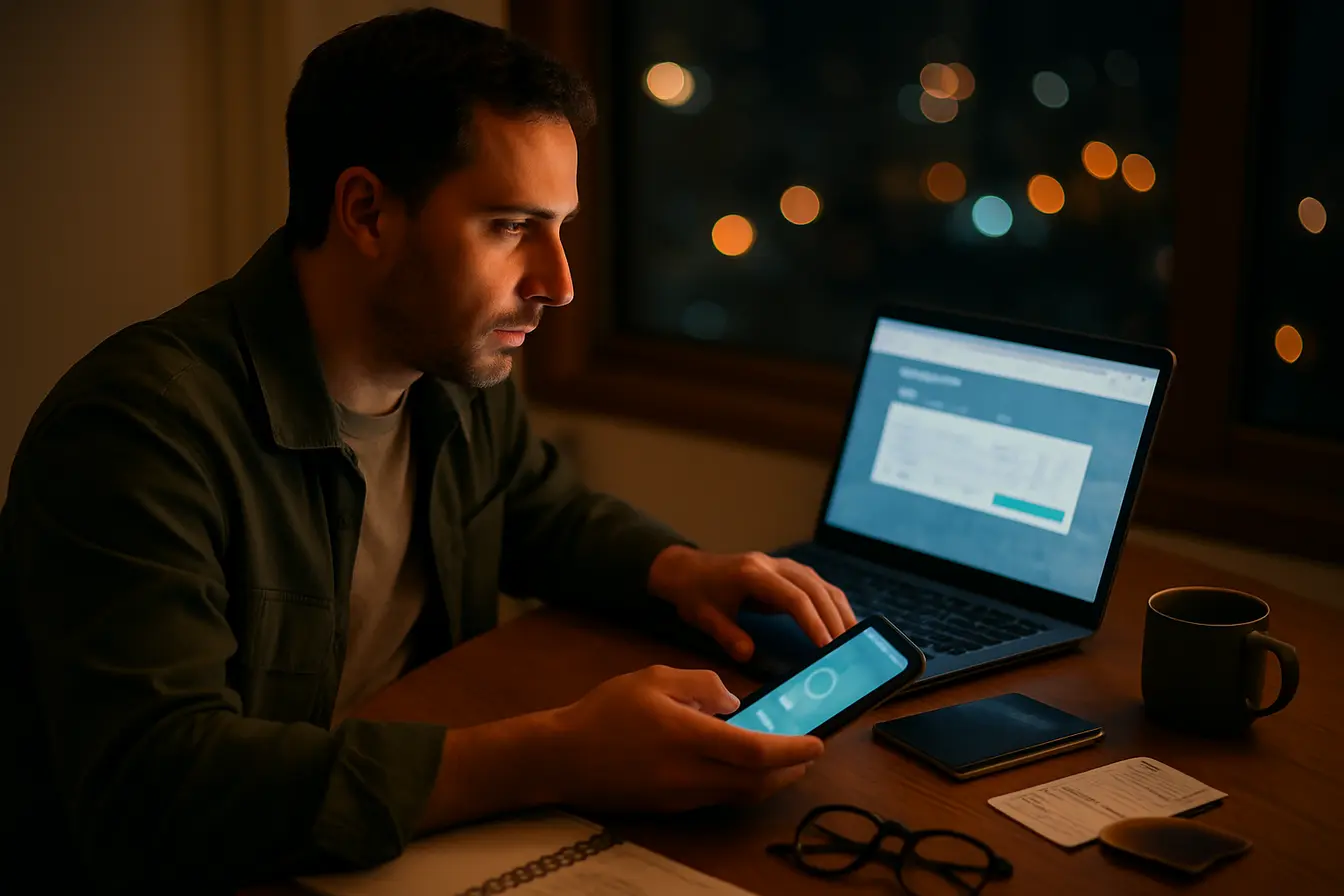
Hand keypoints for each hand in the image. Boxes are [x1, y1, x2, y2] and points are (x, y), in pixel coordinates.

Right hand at [551, 665, 823, 812]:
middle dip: (791, 770)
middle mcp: (691, 774)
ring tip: (784, 760)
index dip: (793, 750)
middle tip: (808, 753)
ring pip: (741, 794)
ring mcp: (682, 796)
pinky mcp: (673, 807)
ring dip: (769, 780)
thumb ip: (701, 684)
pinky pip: (720, 798)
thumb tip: (735, 702)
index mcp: (689, 737)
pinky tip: (741, 766)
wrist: (562, 757)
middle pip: (757, 783)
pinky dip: (742, 785)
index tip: (817, 742)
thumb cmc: (606, 711)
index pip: (756, 752)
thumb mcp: (654, 677)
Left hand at [648, 546, 857, 661]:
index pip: (793, 597)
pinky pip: (815, 584)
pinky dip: (831, 602)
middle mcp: (771, 565)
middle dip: (834, 618)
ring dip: (838, 609)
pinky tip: (841, 621)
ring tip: (853, 636)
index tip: (826, 646)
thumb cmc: (694, 594)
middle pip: (813, 588)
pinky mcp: (785, 571)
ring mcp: (780, 565)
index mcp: (752, 574)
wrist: (685, 569)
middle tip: (848, 646)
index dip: (813, 621)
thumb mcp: (704, 617)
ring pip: (819, 583)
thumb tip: (748, 655)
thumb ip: (727, 635)